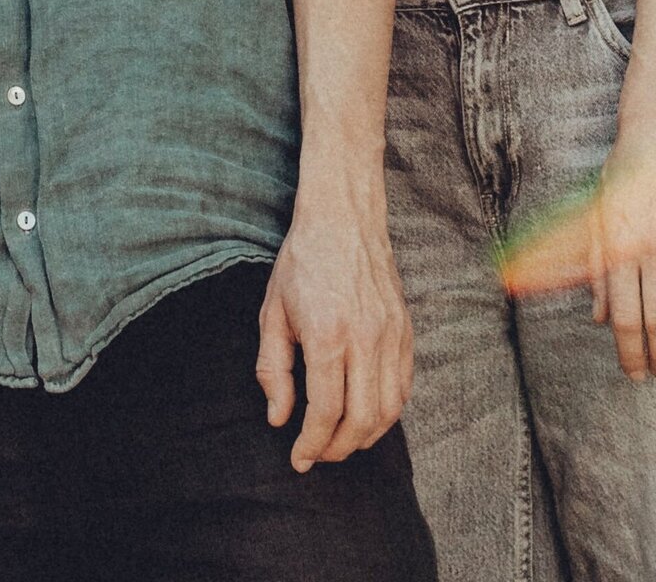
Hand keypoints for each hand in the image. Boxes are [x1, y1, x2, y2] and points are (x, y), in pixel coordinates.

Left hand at [257, 186, 412, 470]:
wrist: (344, 220)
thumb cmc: (302, 263)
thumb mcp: (272, 312)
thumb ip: (273, 368)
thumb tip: (278, 418)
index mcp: (327, 335)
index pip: (326, 411)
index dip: (312, 443)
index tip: (298, 459)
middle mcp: (365, 341)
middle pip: (361, 421)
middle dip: (338, 449)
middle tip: (317, 455)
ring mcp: (392, 339)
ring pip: (389, 411)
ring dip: (365, 437)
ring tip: (339, 442)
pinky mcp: (406, 334)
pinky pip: (403, 389)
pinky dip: (386, 413)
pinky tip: (365, 416)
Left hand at [502, 134, 655, 379]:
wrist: (650, 145)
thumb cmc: (618, 182)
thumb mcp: (594, 221)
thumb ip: (592, 270)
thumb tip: (595, 319)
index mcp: (616, 248)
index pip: (623, 314)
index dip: (630, 350)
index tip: (635, 374)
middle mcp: (644, 251)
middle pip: (653, 317)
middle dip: (653, 353)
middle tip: (652, 374)